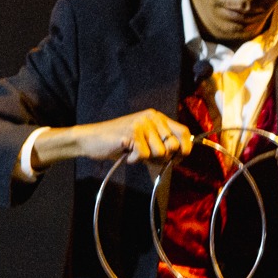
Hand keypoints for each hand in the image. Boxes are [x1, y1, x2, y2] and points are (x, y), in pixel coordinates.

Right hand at [32, 109, 191, 168]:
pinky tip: (127, 154)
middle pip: (172, 145)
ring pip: (159, 152)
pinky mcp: (131, 132)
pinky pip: (143, 155)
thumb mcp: (145, 140)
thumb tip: (181, 155)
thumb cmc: (119, 142)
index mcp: (157, 117)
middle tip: (146, 156)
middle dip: (162, 157)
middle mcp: (151, 117)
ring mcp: (141, 123)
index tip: (178, 159)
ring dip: (146, 159)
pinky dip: (134, 160)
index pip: (183, 131)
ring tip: (134, 153)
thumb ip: (161, 144)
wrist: (91, 139)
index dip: (185, 148)